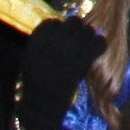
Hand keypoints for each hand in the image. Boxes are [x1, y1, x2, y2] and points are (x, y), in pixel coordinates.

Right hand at [15, 15, 104, 129]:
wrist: (41, 107)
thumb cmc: (35, 83)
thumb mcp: (30, 58)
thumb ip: (44, 40)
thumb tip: (62, 24)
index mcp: (37, 41)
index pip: (53, 22)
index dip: (59, 29)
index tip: (61, 38)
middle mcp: (52, 42)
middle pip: (74, 22)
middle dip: (77, 29)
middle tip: (77, 41)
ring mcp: (68, 52)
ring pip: (88, 30)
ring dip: (89, 36)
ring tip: (85, 48)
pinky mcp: (81, 63)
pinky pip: (98, 43)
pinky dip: (98, 46)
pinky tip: (94, 53)